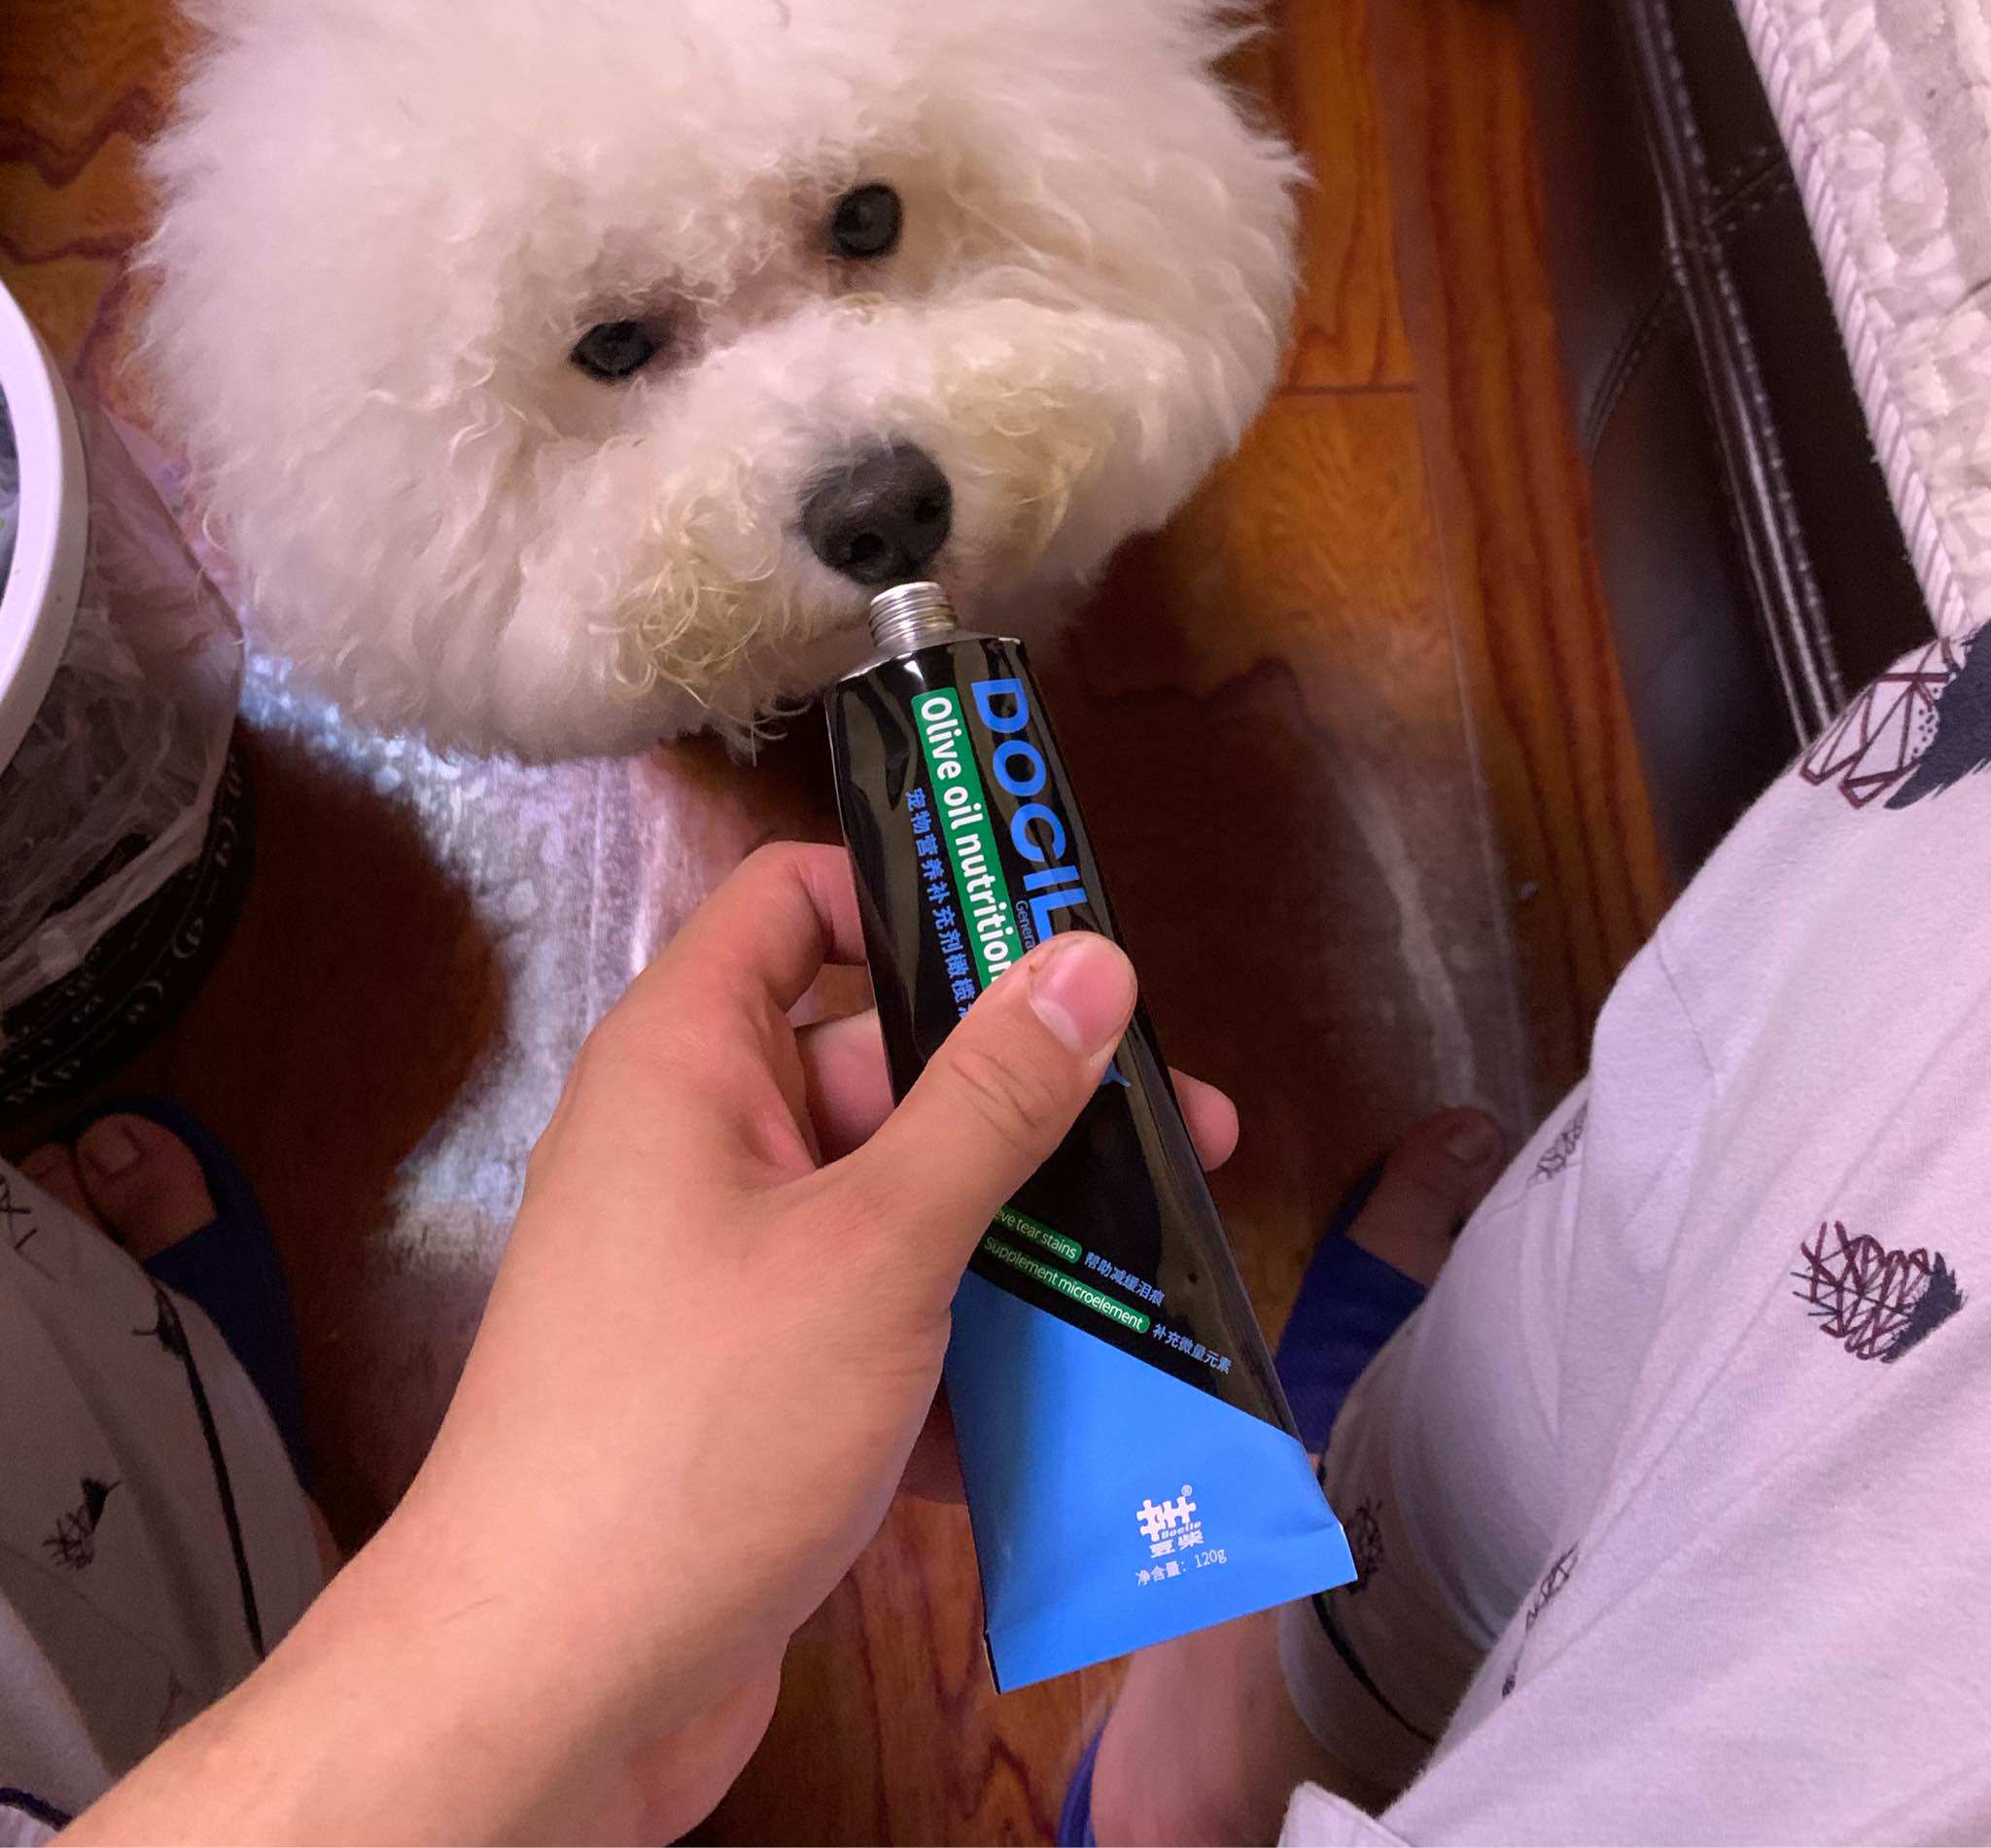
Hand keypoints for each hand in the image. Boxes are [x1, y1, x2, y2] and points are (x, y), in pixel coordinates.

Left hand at [73, 842, 1232, 1845]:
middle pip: (883, 1070)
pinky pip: (884, 1336)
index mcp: (691, 1061)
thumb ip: (993, 1100)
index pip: (795, 903)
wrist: (550, 1693)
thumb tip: (1091, 956)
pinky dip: (969, 1367)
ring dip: (1021, 1248)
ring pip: (900, 1215)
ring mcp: (727, 1278)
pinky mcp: (757, 1395)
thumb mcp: (875, 1245)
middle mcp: (702, 1148)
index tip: (1053, 940)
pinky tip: (1082, 1414)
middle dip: (1028, 1104)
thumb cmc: (699, 1422)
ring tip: (1167, 1273)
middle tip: (1183, 1131)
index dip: (916, 898)